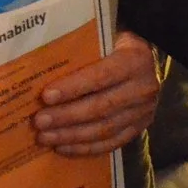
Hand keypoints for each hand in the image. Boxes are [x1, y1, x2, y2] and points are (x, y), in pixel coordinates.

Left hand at [33, 31, 160, 156]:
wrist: (148, 61)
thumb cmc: (117, 46)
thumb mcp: (106, 39)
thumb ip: (83, 51)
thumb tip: (43, 65)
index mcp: (135, 61)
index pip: (101, 76)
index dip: (73, 87)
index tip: (46, 96)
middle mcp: (143, 89)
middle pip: (101, 107)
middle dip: (66, 116)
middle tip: (39, 121)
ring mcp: (143, 112)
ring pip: (104, 129)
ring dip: (71, 136)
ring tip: (44, 137)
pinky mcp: (139, 128)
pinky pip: (111, 143)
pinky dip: (85, 148)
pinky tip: (62, 148)